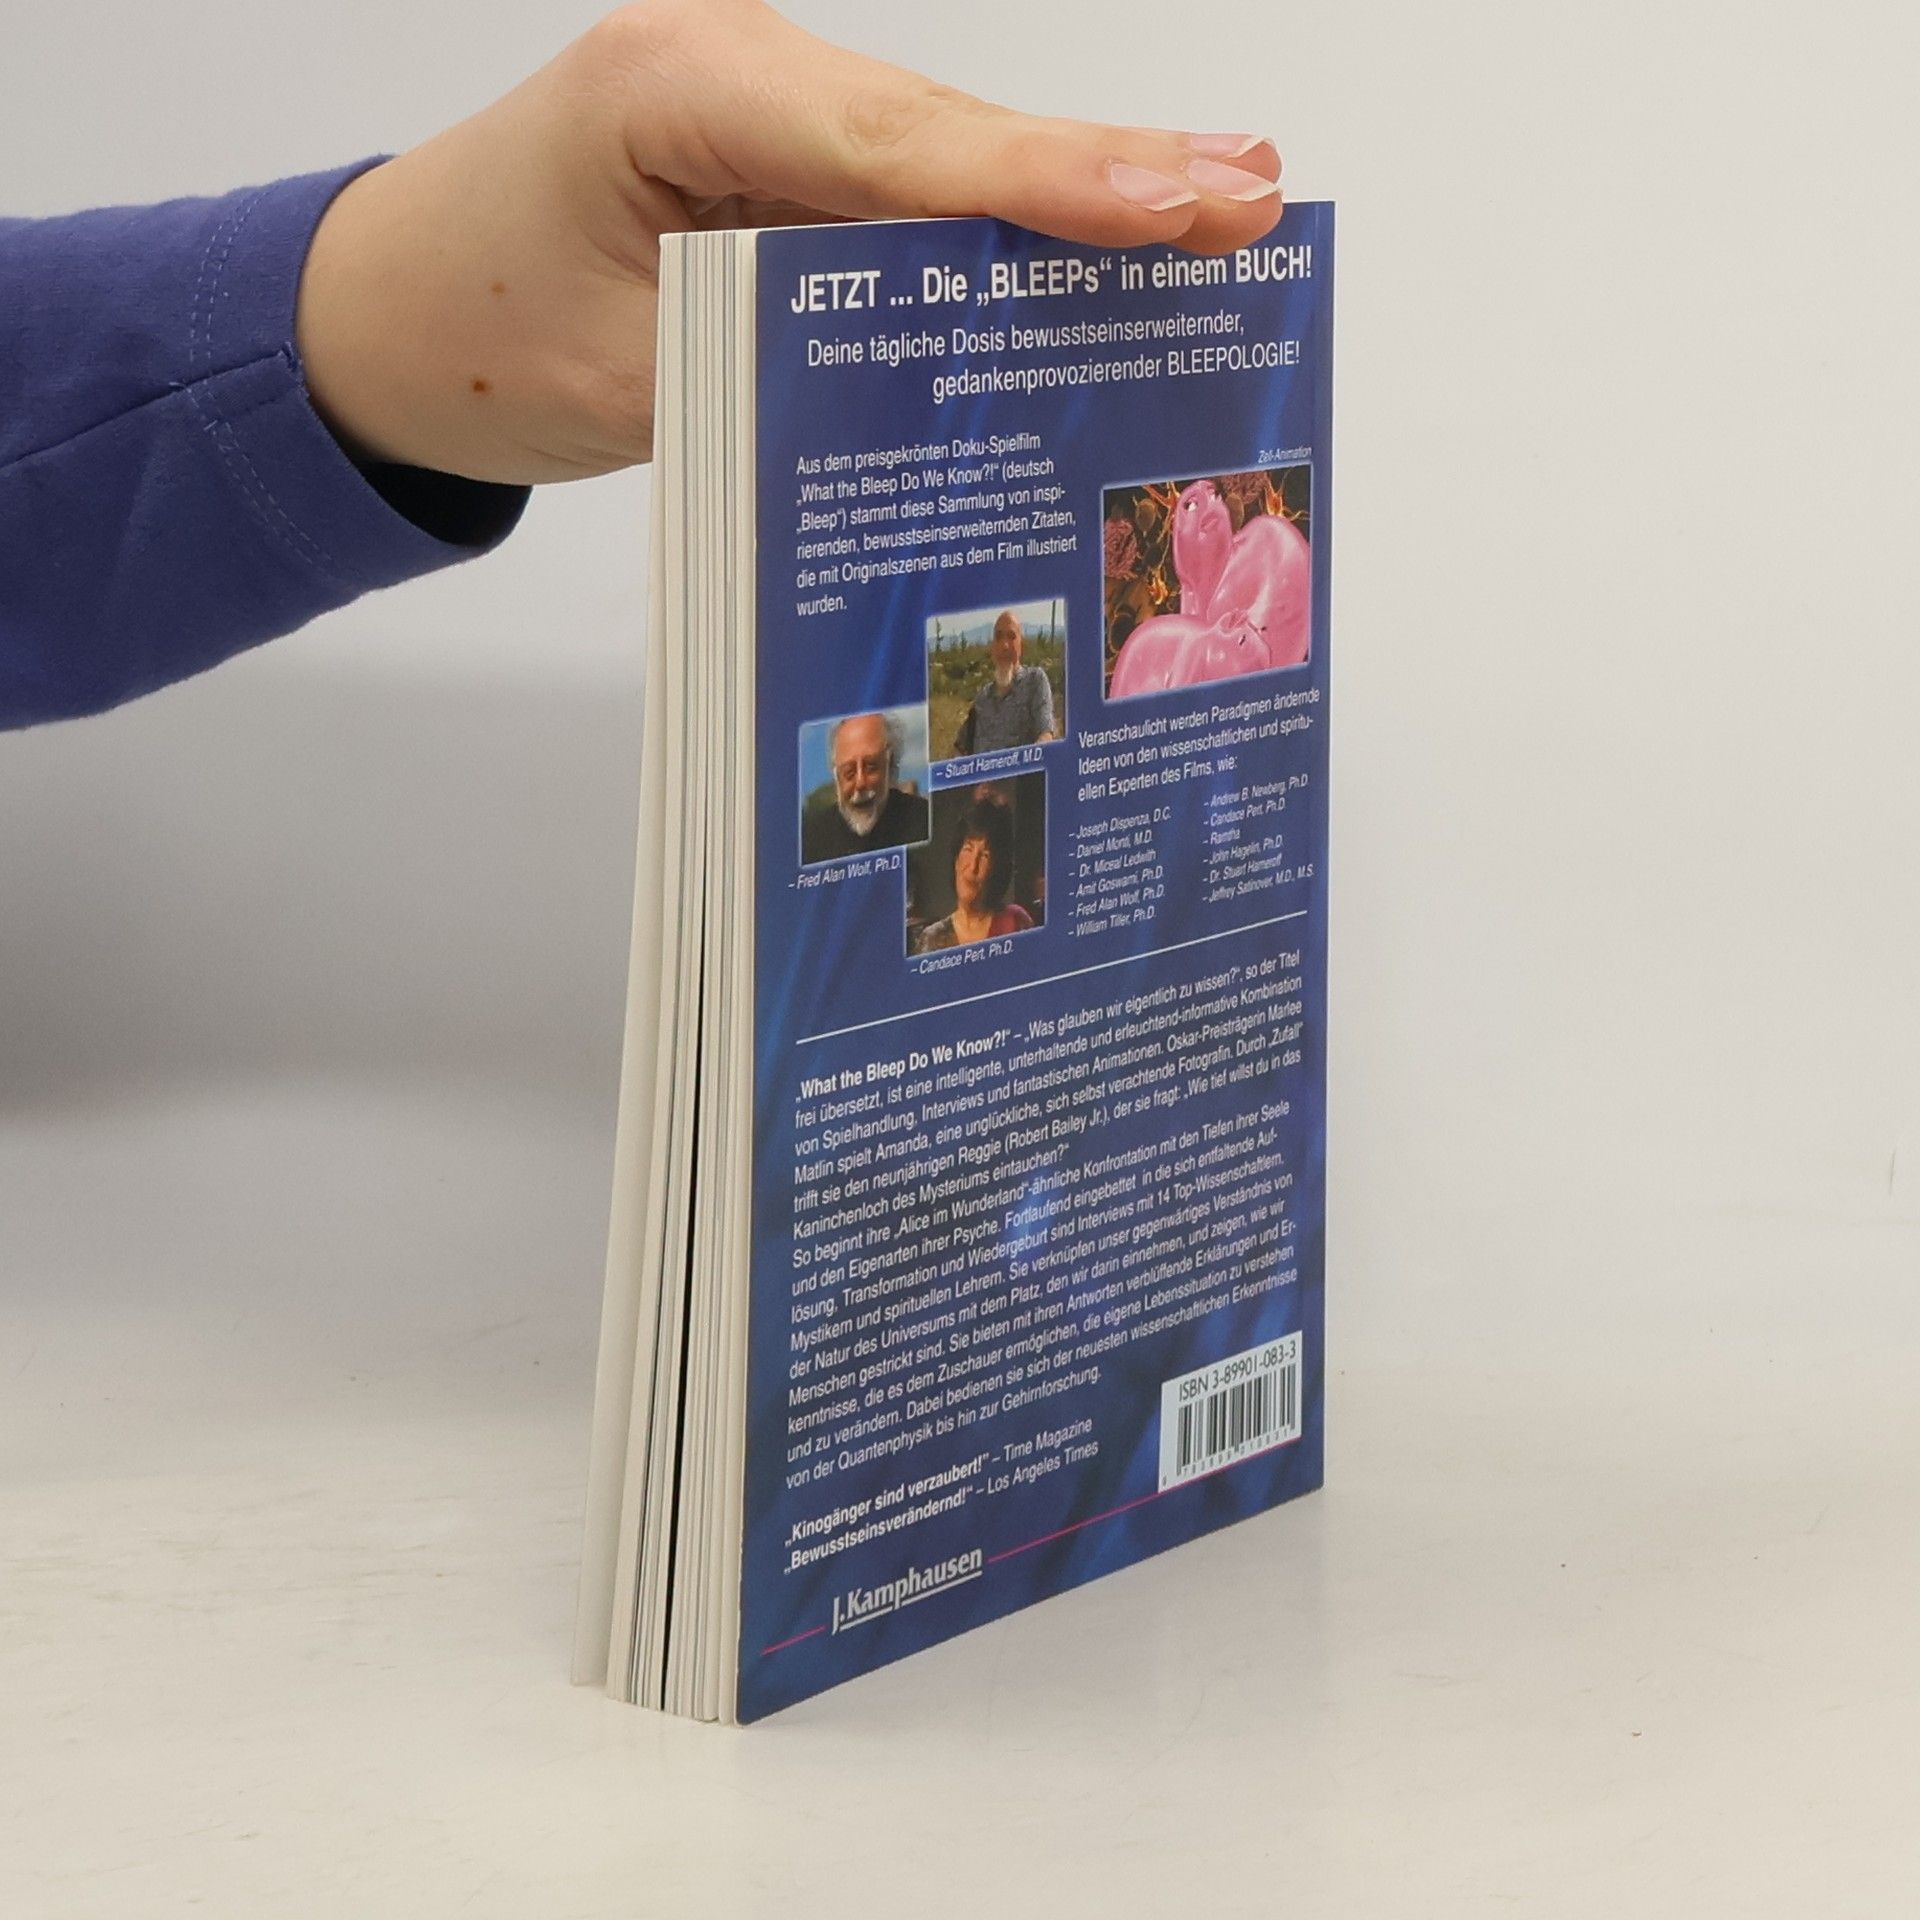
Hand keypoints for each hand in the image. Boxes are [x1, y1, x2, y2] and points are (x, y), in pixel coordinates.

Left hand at [295, 0, 1282, 483]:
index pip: (895, 145)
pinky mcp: (774, 172)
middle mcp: (736, 76)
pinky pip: (907, 201)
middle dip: (1105, 171)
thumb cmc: (466, 332)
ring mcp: (761, 118)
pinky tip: (1101, 234)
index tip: (1172, 204)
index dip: (1045, 183)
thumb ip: (778, 364)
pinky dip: (1004, 226)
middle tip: (1252, 191)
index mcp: (678, 89)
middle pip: (949, 132)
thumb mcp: (625, 380)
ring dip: (1078, 191)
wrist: (378, 316)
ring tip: (1221, 199)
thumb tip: (937, 377)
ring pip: (945, 160)